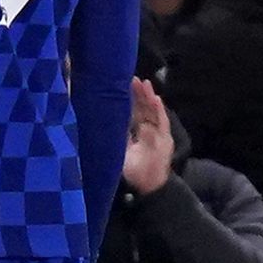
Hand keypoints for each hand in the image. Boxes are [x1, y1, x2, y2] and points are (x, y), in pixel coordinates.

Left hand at [123, 77, 173, 195]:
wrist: (147, 185)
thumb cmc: (131, 170)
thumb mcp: (117, 151)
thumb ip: (113, 137)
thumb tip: (97, 122)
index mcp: (134, 131)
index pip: (130, 111)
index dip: (126, 99)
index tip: (118, 85)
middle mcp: (146, 129)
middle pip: (142, 107)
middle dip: (137, 93)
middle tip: (130, 77)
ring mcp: (157, 133)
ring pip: (152, 111)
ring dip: (148, 97)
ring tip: (144, 83)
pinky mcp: (165, 139)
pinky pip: (162, 122)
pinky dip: (159, 111)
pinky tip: (156, 99)